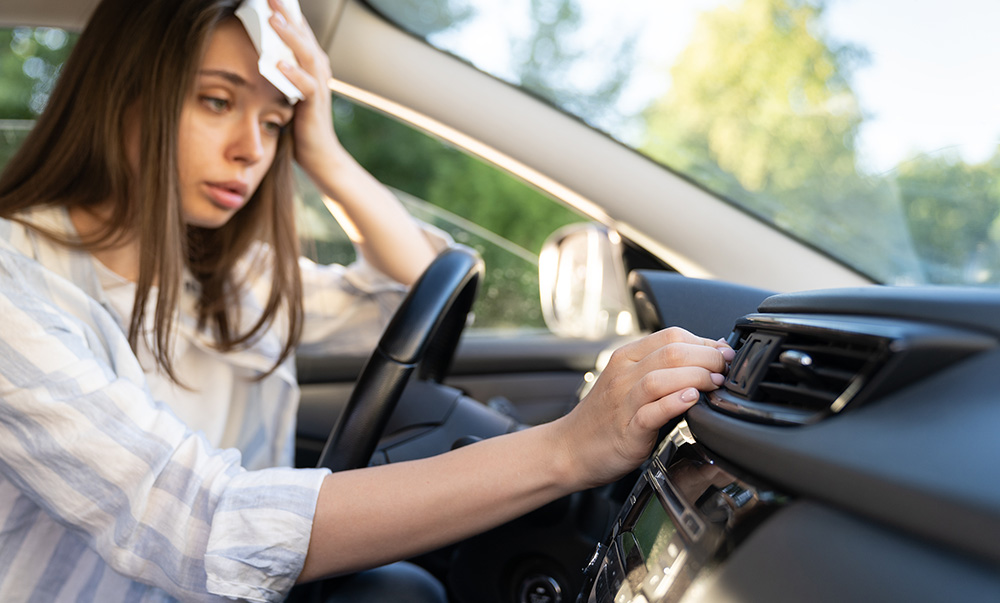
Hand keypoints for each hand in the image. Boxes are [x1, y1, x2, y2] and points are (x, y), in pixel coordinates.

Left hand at [267, 0, 343, 178]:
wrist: (320, 157)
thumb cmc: (300, 126)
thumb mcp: (285, 91)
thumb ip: (277, 72)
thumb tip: (256, 53)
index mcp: (311, 66)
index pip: (299, 32)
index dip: (287, 13)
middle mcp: (318, 72)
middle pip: (304, 36)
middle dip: (287, 14)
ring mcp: (319, 88)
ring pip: (307, 55)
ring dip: (290, 36)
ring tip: (273, 19)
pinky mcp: (315, 108)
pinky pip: (306, 87)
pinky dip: (292, 73)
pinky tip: (278, 63)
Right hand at [556, 327, 732, 488]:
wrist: (570, 449)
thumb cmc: (606, 418)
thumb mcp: (629, 382)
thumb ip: (661, 369)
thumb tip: (708, 358)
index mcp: (626, 358)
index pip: (671, 335)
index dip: (704, 341)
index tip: (724, 354)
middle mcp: (623, 375)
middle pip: (671, 352)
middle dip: (708, 357)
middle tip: (726, 369)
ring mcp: (623, 402)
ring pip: (662, 377)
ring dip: (696, 376)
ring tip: (715, 383)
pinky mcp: (626, 431)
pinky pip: (651, 412)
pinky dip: (674, 403)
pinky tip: (691, 400)